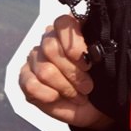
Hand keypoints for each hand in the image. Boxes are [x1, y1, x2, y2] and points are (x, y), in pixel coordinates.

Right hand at [18, 14, 113, 129]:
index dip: (74, 44)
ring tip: (78, 95)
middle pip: (51, 48)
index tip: (88, 64)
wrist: (93, 106)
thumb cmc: (100, 82)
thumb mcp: (105, 65)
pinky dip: (48, 95)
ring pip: (45, 70)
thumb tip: (90, 52)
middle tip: (87, 86)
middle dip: (73, 72)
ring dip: (65, 87)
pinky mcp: (25, 77)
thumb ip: (97, 51)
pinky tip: (57, 97)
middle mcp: (49, 40)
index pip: (63, 23)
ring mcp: (35, 58)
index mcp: (70, 31)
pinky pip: (31, 85)